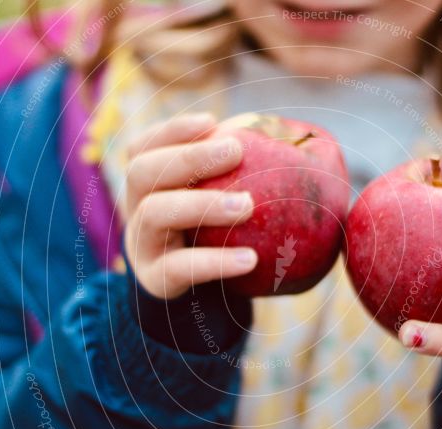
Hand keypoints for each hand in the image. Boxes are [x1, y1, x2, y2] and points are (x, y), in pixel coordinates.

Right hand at [123, 113, 257, 299]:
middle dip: (188, 156)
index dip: (172, 130)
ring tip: (247, 205)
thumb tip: (305, 143)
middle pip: (142, 172)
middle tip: (236, 151)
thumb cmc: (213, 233)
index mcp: (148, 182)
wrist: (191, 293)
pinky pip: (181, 267)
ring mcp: (141, 243)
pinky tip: (250, 259)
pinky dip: (216, 261)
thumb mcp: (218, 199)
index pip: (144, 145)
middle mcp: (136, 207)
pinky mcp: (156, 279)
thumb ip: (241, 173)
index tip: (212, 122)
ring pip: (155, 214)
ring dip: (201, 204)